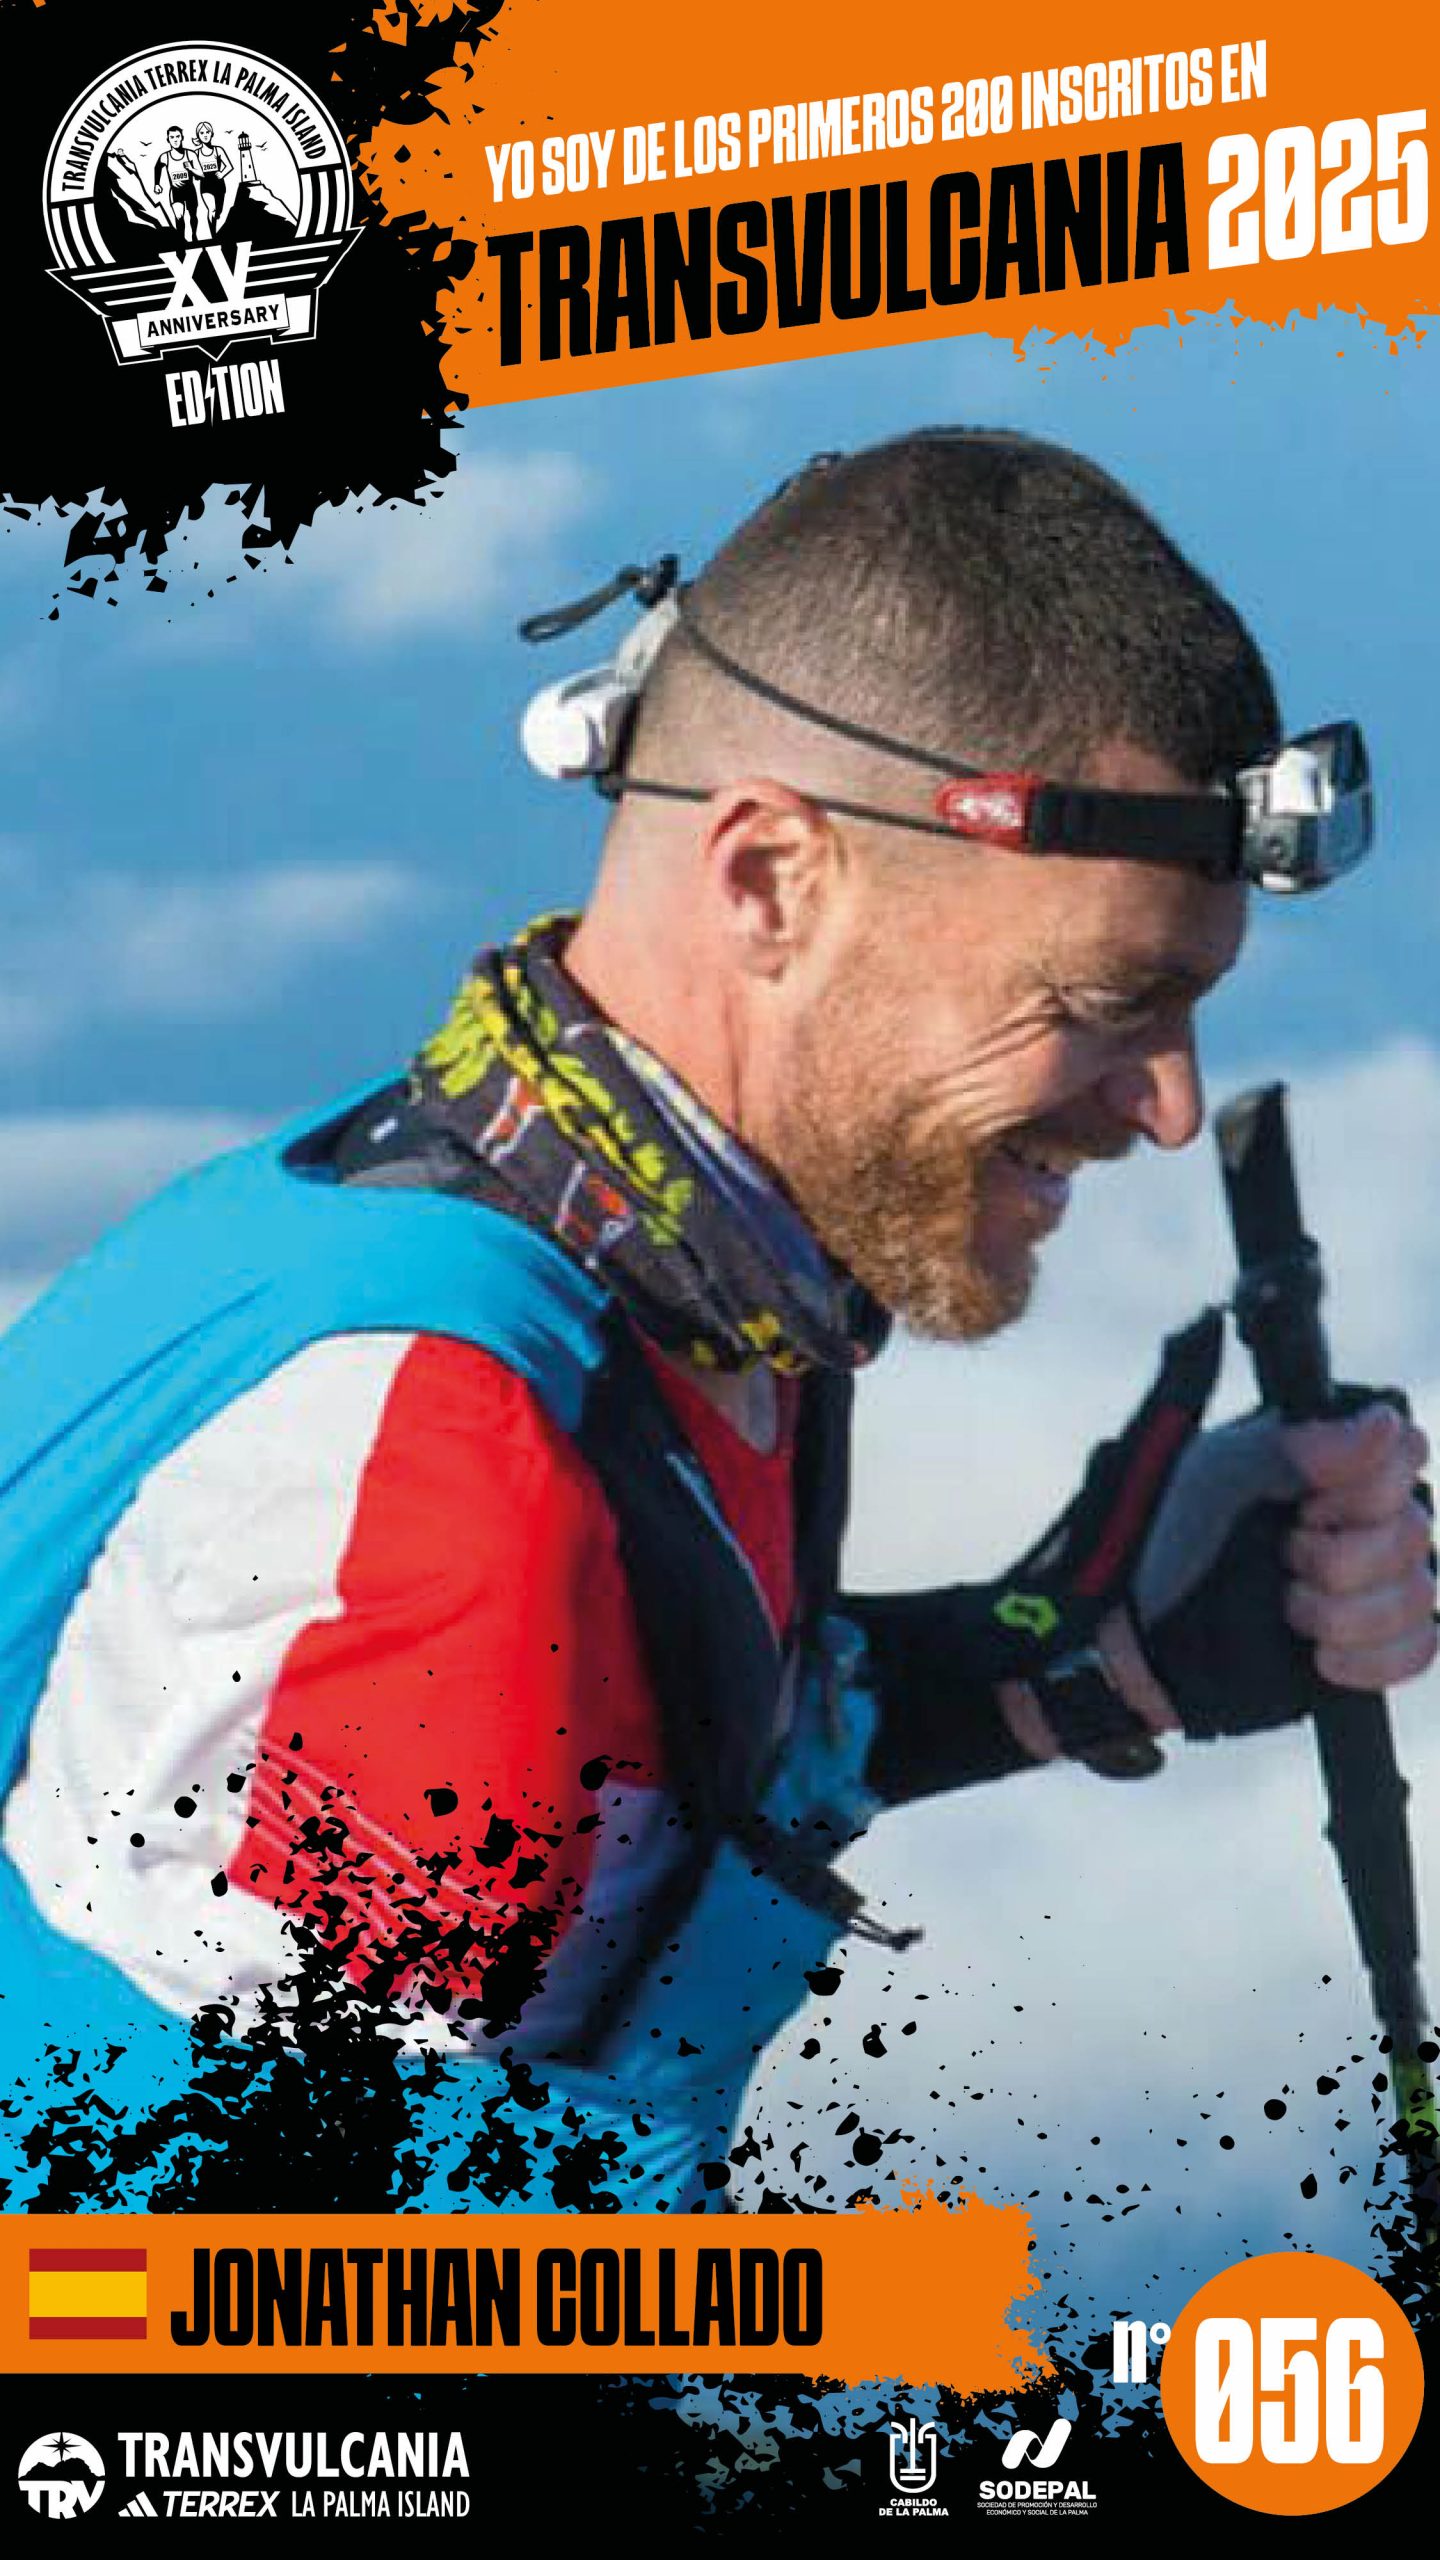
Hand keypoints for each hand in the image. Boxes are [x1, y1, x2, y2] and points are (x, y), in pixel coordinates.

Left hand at [999, 1391, 1434, 1765]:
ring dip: (1342, 1610)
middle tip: (1281, 1554)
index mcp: (1335, 1459)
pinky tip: (1319, 1655)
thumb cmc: (1172, 1539)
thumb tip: (1381, 1425)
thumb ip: (1292, 1444)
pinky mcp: (1376, 1644)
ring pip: (1418, 1593)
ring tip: (1287, 1606)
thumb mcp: (1217, 1477)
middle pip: (1412, 1528)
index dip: (1362, 1484)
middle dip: (1337, 1555)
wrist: (1144, 1636)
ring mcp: (1378, 1581)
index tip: (1302, 1502)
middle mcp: (1369, 1514)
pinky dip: (1371, 1657)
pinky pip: (1421, 1649)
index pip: (1405, 1449)